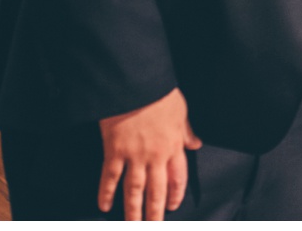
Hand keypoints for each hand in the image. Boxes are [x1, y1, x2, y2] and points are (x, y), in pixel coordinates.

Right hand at [98, 88, 201, 219]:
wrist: (137, 84)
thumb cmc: (160, 93)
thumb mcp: (181, 109)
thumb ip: (187, 131)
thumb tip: (197, 144)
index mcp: (174, 145)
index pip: (177, 178)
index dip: (175, 194)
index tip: (173, 206)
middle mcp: (156, 155)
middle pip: (157, 190)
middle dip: (155, 212)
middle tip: (153, 226)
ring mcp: (134, 155)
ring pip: (135, 190)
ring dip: (133, 210)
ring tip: (133, 225)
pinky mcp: (114, 151)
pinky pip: (110, 177)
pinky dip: (106, 193)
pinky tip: (104, 206)